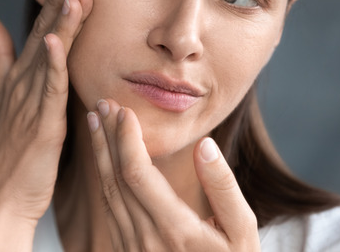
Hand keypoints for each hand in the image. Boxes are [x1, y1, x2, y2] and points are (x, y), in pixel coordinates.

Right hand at [0, 0, 92, 250]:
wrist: (0, 196)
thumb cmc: (6, 152)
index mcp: (17, 80)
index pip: (36, 35)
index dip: (50, 7)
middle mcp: (22, 86)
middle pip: (42, 39)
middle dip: (55, 6)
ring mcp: (29, 104)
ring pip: (49, 57)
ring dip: (59, 25)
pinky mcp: (40, 123)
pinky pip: (49, 89)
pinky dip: (52, 63)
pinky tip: (55, 41)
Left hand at [87, 99, 258, 250]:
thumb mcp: (244, 232)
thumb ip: (224, 188)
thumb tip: (204, 146)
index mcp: (175, 229)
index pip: (137, 173)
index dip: (126, 138)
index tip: (125, 110)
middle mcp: (146, 238)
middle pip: (114, 178)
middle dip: (107, 137)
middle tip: (103, 103)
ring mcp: (132, 247)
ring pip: (106, 192)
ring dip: (99, 154)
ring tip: (96, 121)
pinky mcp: (126, 250)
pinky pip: (108, 208)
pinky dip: (103, 176)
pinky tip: (104, 157)